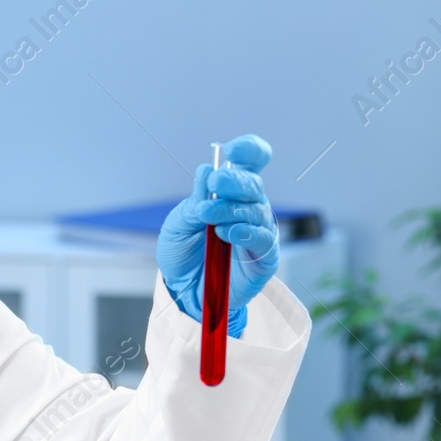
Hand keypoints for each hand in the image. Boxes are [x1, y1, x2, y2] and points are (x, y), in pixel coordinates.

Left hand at [155, 134, 280, 337]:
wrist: (182, 291)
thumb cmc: (182, 253)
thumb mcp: (177, 225)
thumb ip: (193, 202)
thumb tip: (206, 172)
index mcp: (230, 192)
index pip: (250, 162)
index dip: (249, 150)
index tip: (234, 149)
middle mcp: (248, 207)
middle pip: (253, 184)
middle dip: (235, 181)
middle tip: (216, 184)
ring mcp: (258, 230)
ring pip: (256, 210)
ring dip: (232, 210)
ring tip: (209, 218)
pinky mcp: (264, 257)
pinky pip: (263, 239)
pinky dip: (246, 233)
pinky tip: (228, 233)